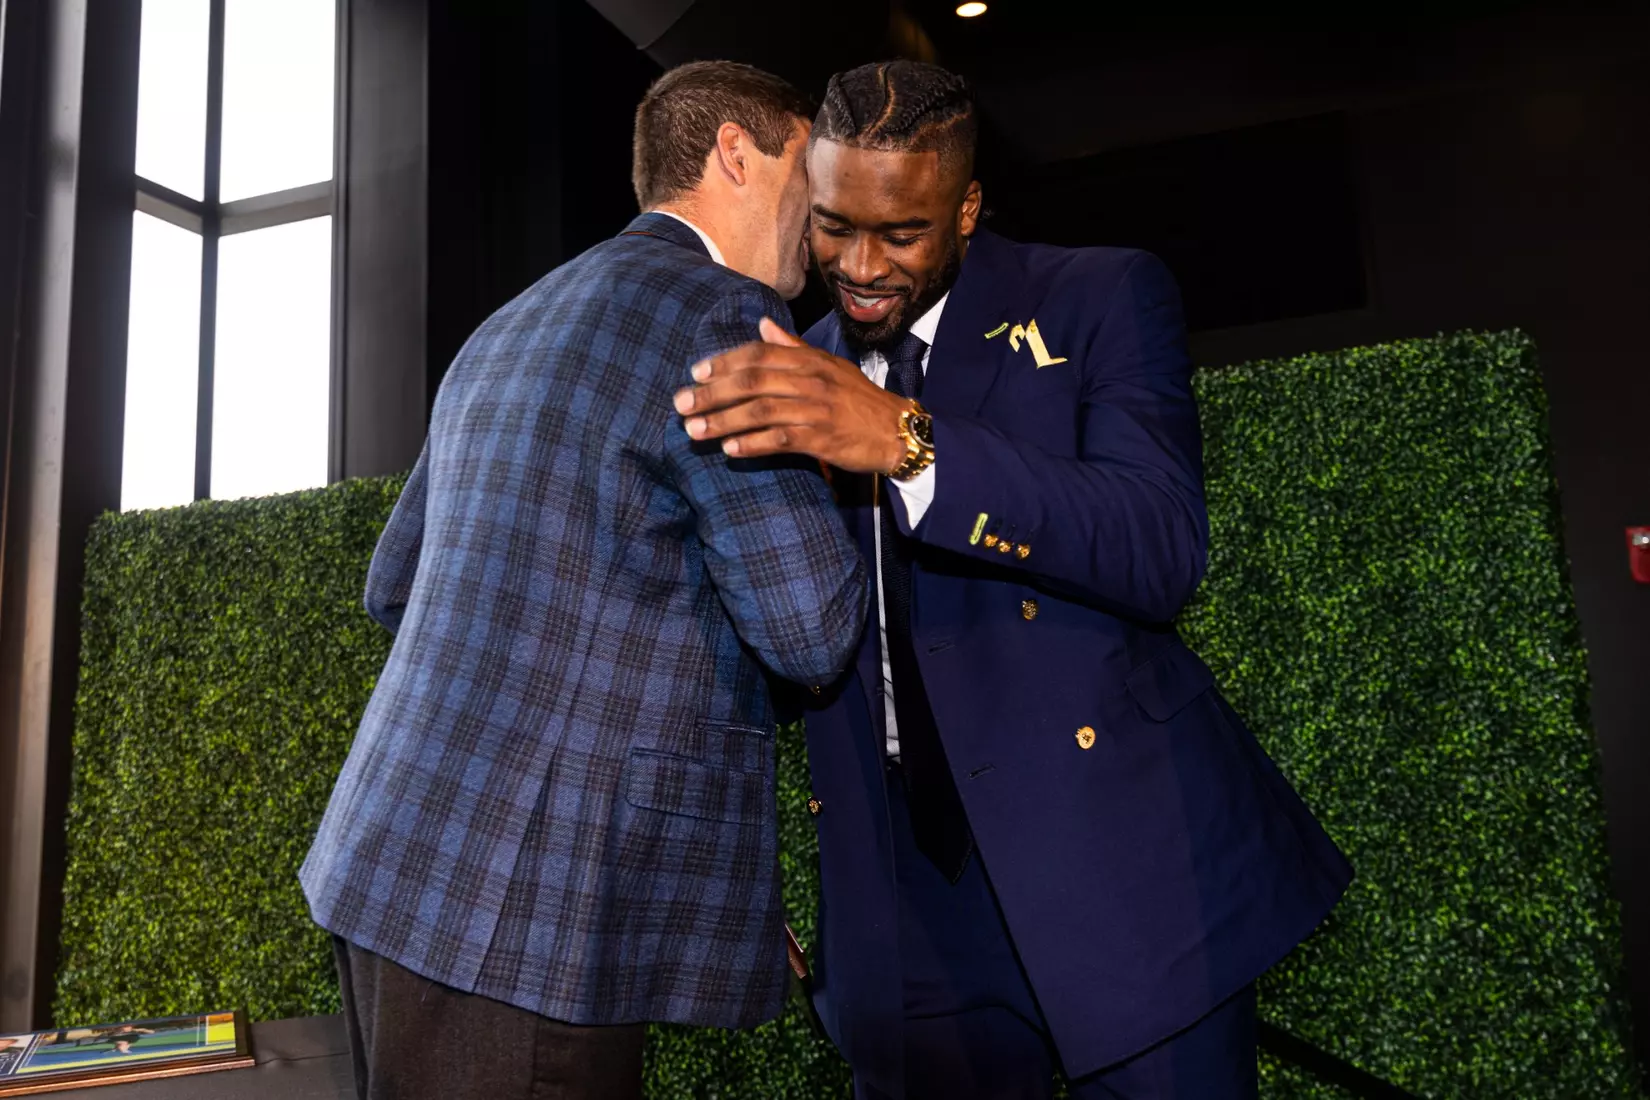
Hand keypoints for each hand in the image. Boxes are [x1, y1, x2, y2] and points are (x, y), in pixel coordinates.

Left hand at [673, 319, 909, 473]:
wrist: (896, 431)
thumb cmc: (858, 399)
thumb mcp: (829, 365)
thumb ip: (793, 347)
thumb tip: (761, 324)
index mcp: (809, 360)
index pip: (758, 354)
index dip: (723, 362)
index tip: (695, 374)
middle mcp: (810, 380)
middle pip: (751, 381)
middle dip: (711, 393)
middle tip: (681, 404)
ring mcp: (816, 409)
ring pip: (760, 411)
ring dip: (723, 421)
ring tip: (694, 431)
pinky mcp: (822, 439)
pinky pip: (780, 439)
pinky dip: (752, 444)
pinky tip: (730, 450)